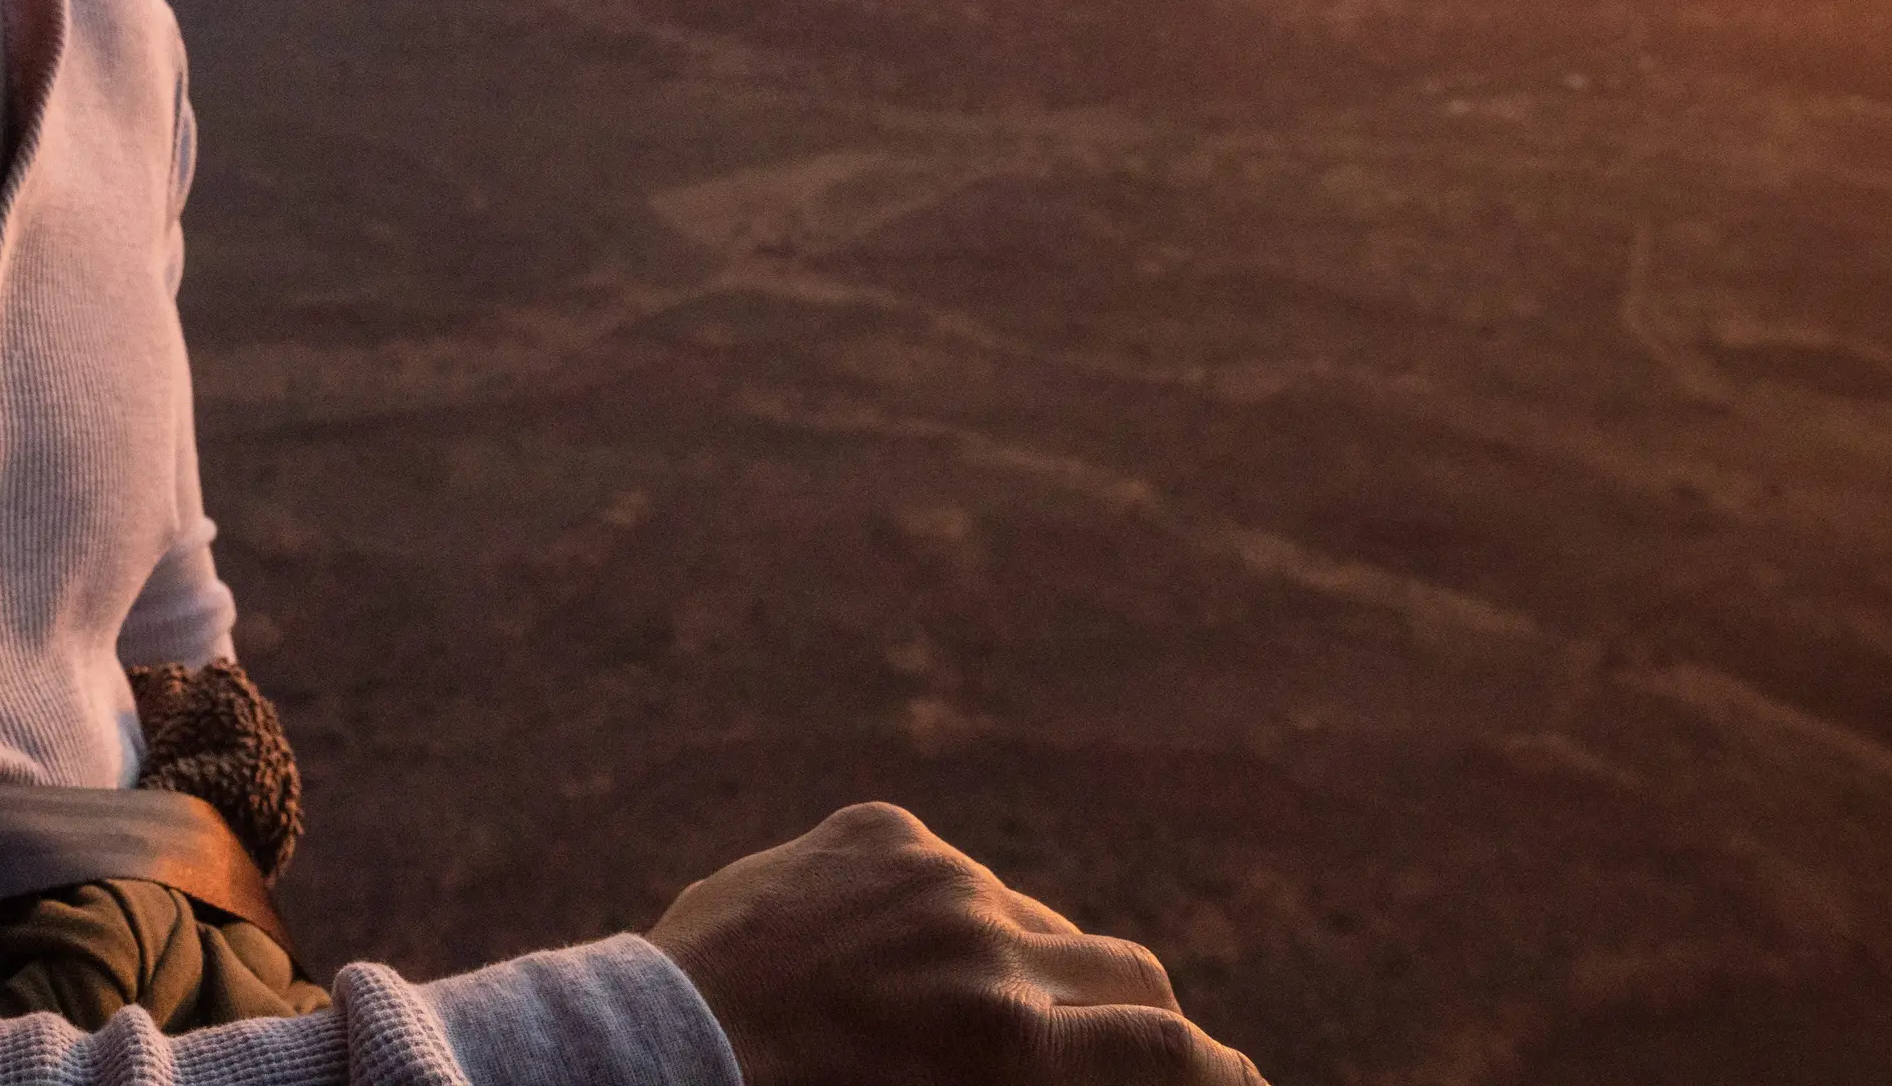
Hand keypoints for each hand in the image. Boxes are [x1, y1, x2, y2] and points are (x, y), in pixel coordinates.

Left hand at [648, 803, 1264, 1085]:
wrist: (657, 1053)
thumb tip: (1116, 1061)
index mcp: (1013, 1050)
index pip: (1178, 1053)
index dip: (1221, 1076)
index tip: (1234, 1083)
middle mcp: (988, 949)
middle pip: (1130, 973)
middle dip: (1136, 1022)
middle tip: (1115, 1054)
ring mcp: (934, 875)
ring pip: (1038, 920)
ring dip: (1031, 967)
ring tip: (964, 1016)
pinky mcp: (877, 831)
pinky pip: (951, 871)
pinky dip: (945, 915)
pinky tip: (891, 958)